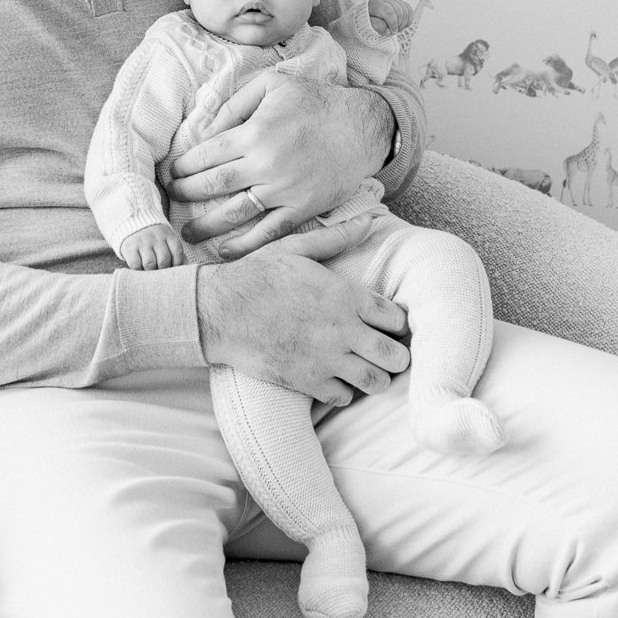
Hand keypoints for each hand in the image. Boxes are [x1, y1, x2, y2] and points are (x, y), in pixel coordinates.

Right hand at [120, 223, 185, 269]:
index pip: (177, 253)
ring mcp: (142, 242)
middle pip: (164, 260)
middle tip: (161, 273)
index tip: (173, 270)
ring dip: (151, 271)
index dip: (177, 265)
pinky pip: (136, 265)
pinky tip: (140, 268)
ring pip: (150, 264)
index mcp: (168, 235)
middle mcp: (156, 238)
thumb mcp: (166, 237)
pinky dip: (139, 270)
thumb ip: (173, 250)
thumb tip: (186, 266)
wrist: (133, 220)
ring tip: (150, 272)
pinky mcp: (130, 247)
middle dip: (163, 270)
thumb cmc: (154, 236)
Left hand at [166, 75, 396, 256]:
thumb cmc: (315, 102)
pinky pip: (269, 232)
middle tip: (173, 197)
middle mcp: (264, 164)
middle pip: (213, 185)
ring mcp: (284, 190)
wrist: (361, 126)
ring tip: (187, 232)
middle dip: (187, 193)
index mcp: (254, 133)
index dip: (184, 166)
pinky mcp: (303, 208)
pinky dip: (245, 245)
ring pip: (235, 213)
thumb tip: (205, 129)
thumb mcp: (272, 85)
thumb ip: (235, 104)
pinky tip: (225, 251)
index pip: (206, 155)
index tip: (173, 172)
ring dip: (206, 225)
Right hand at [196, 220, 408, 407]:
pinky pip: (344, 397)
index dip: (397, 321)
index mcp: (345, 297)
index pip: (397, 319)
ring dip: (375, 375)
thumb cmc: (257, 275)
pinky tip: (335, 375)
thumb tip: (369, 220)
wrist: (220, 311)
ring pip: (376, 382)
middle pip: (395, 356)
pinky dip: (345, 390)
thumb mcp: (296, 248)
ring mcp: (326, 360)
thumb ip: (337, 237)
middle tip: (384, 348)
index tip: (387, 321)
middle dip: (396, 354)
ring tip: (364, 364)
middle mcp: (342, 331)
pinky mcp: (307, 382)